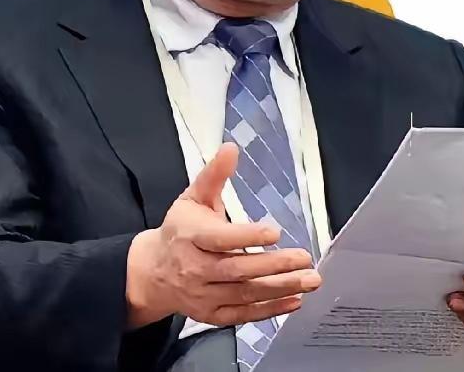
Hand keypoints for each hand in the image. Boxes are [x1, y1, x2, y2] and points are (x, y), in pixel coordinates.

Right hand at [125, 142, 320, 328]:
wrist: (153, 272)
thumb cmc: (180, 230)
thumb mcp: (192, 198)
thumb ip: (213, 175)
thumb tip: (231, 148)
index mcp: (190, 237)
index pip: (220, 239)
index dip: (247, 237)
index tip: (275, 232)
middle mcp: (195, 269)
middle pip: (237, 269)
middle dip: (274, 266)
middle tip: (305, 258)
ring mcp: (203, 295)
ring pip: (244, 294)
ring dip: (280, 288)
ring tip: (310, 280)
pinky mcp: (212, 315)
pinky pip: (243, 315)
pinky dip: (269, 310)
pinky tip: (294, 300)